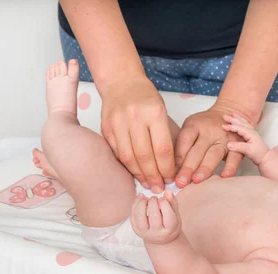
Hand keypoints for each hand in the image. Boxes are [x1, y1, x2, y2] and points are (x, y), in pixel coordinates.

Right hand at [100, 75, 174, 192]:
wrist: (121, 82)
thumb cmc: (146, 98)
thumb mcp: (162, 111)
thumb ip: (166, 136)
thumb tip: (171, 166)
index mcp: (154, 112)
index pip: (162, 149)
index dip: (167, 168)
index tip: (170, 178)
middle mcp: (135, 117)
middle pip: (145, 156)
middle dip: (154, 175)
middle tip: (159, 187)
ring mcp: (118, 123)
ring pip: (129, 157)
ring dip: (139, 174)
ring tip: (148, 183)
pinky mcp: (106, 128)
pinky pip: (118, 153)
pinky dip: (127, 166)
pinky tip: (135, 172)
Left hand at [131, 189, 181, 244]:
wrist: (160, 239)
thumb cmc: (169, 225)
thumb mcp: (175, 214)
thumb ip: (172, 202)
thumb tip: (168, 191)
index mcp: (170, 229)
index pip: (168, 215)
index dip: (164, 203)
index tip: (163, 198)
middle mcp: (157, 233)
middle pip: (153, 215)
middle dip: (153, 202)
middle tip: (154, 198)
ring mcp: (145, 232)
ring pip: (140, 217)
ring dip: (141, 203)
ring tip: (146, 199)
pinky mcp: (136, 230)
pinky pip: (133, 216)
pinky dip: (135, 205)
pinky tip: (140, 199)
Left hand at [174, 103, 254, 186]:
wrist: (229, 113)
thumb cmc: (205, 125)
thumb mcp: (191, 128)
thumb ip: (182, 145)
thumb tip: (172, 170)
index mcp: (194, 125)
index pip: (184, 141)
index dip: (178, 157)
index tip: (171, 172)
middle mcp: (209, 130)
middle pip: (197, 150)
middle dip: (188, 167)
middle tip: (180, 182)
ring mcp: (225, 137)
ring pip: (214, 154)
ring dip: (205, 168)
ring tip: (197, 180)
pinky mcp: (238, 145)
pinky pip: (234, 157)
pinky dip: (230, 167)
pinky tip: (224, 176)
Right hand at [222, 114, 269, 164]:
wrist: (266, 157)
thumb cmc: (258, 154)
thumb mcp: (248, 151)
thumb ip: (238, 147)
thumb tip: (228, 144)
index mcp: (250, 133)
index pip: (239, 128)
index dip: (230, 127)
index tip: (223, 126)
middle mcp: (251, 131)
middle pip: (241, 123)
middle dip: (232, 119)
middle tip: (224, 116)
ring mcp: (252, 133)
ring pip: (243, 123)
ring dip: (237, 119)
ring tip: (232, 114)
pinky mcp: (251, 136)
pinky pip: (245, 126)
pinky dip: (241, 122)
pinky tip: (239, 121)